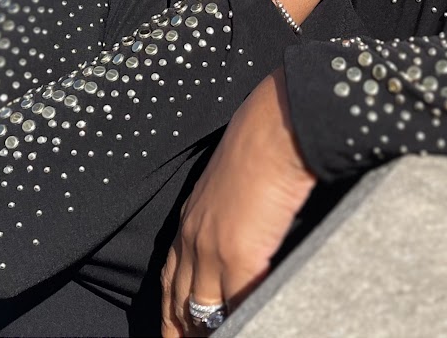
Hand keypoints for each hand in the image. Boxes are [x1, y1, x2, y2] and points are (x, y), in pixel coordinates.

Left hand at [161, 69, 316, 336]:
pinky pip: (236, 307)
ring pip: (199, 312)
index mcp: (192, 216)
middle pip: (177, 300)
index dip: (171, 307)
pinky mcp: (239, 258)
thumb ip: (229, 210)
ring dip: (204, 333)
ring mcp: (212, 251)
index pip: (172, 275)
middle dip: (179, 331)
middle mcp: (194, 236)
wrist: (275, 129)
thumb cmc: (261, 143)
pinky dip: (238, 322)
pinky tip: (244, 329)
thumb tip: (245, 230)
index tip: (173, 329)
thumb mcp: (232, 179)